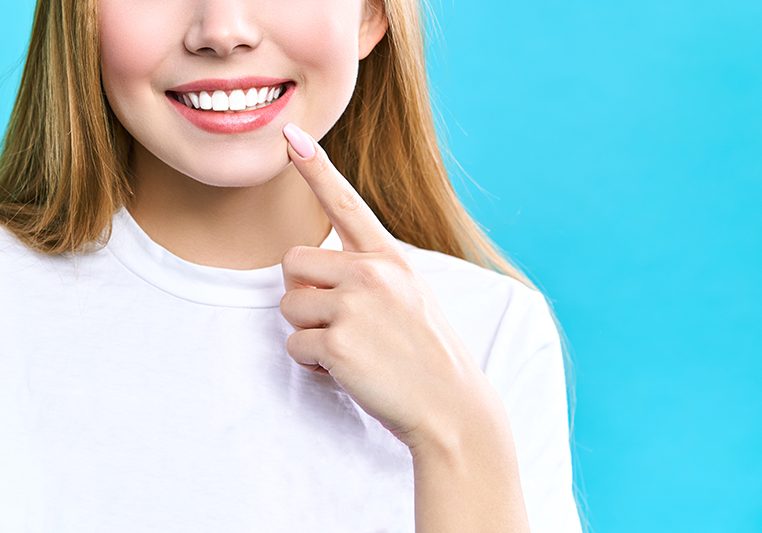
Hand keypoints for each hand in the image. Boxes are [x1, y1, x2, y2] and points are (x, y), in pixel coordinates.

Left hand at [278, 122, 499, 452]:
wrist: (452, 405)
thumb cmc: (428, 352)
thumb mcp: (412, 295)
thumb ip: (369, 274)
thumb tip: (311, 278)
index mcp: (390, 258)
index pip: (346, 204)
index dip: (316, 168)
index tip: (291, 135)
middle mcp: (371, 272)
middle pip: (292, 263)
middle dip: (302, 295)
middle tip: (336, 321)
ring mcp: (354, 306)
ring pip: (288, 306)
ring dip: (308, 331)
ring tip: (349, 347)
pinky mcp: (338, 343)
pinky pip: (294, 345)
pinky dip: (311, 362)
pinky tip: (346, 370)